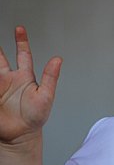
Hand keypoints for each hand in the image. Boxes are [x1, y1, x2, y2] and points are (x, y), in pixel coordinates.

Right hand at [0, 26, 61, 144]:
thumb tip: (57, 59)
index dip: (21, 41)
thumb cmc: (35, 117)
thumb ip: (50, 77)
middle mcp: (10, 79)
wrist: (20, 136)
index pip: (23, 54)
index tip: (19, 29)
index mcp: (25, 77)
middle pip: (0, 57)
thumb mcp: (46, 96)